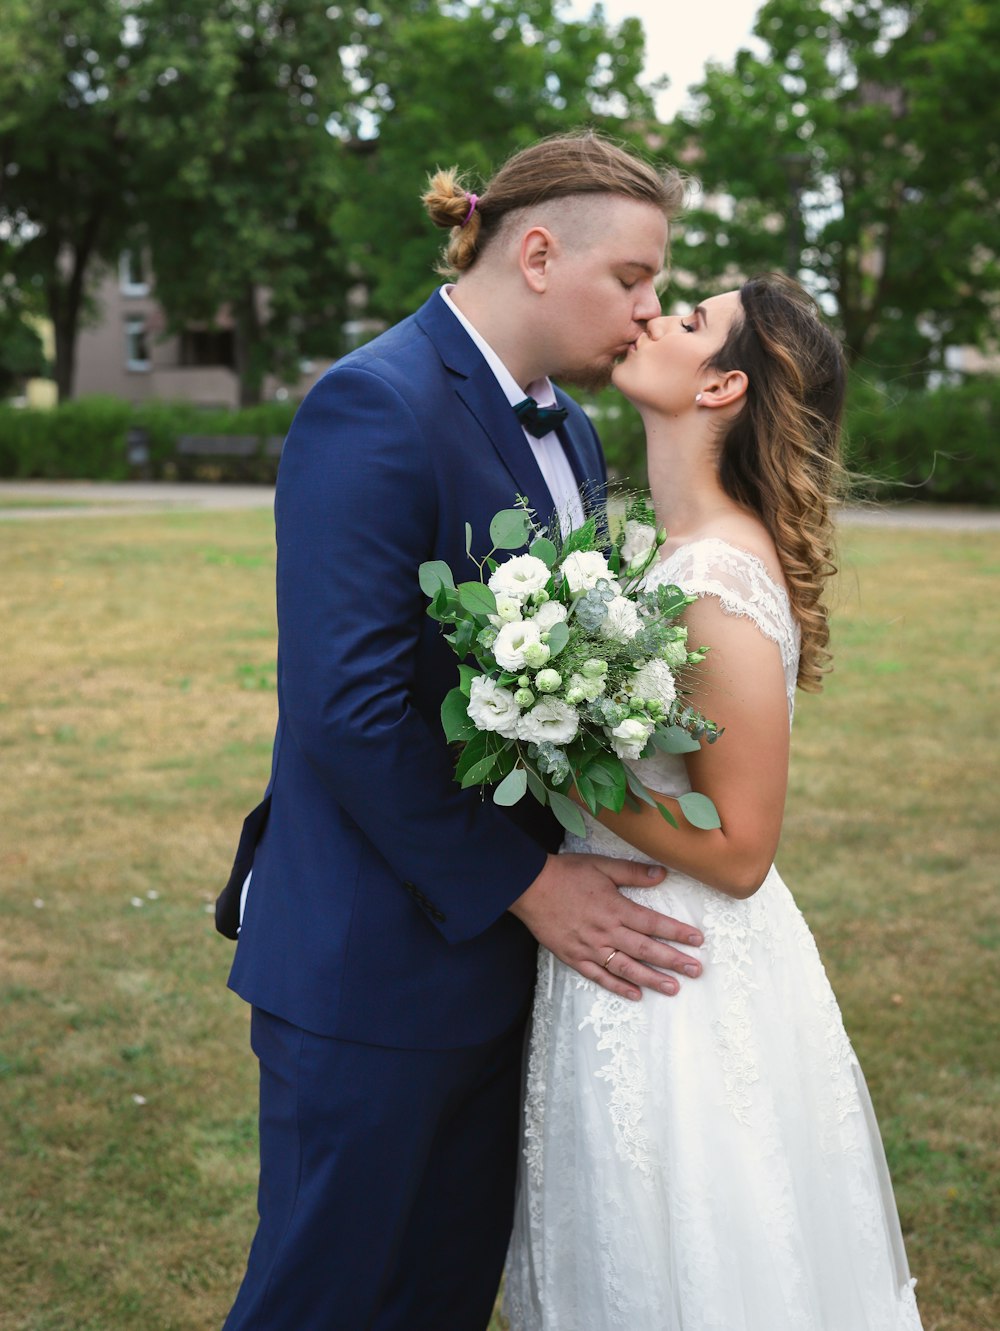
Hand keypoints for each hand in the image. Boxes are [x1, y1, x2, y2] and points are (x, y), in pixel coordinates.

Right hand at [509, 853, 702, 999]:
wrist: (529, 887)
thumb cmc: (566, 874)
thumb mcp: (602, 866)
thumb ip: (632, 873)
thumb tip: (662, 874)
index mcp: (615, 908)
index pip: (653, 923)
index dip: (677, 932)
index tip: (697, 940)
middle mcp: (606, 931)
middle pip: (645, 949)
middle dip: (673, 961)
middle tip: (696, 971)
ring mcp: (590, 948)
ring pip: (626, 968)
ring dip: (652, 979)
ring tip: (673, 988)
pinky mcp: (575, 958)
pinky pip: (600, 977)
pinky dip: (618, 988)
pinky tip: (635, 995)